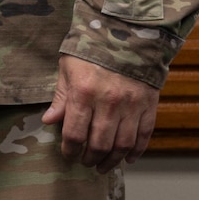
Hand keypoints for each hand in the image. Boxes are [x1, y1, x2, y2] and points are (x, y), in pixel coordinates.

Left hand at [42, 54, 160, 169]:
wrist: (127, 33)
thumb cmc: (91, 50)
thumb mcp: (68, 68)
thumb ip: (61, 97)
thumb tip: (49, 121)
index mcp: (84, 93)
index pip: (75, 133)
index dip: (70, 150)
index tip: (68, 155)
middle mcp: (109, 102)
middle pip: (100, 144)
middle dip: (90, 158)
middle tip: (85, 163)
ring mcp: (132, 105)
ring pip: (122, 145)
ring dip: (112, 160)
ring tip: (103, 166)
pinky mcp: (149, 105)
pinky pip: (144, 135)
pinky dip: (136, 151)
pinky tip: (127, 158)